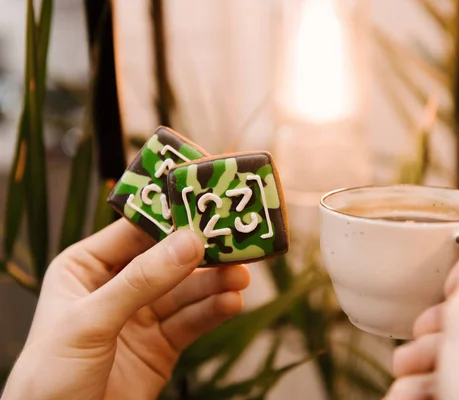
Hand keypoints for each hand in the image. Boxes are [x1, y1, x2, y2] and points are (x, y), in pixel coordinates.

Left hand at [2, 219, 249, 399]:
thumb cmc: (49, 377)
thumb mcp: (90, 321)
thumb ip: (140, 282)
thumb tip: (188, 243)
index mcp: (86, 267)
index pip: (135, 232)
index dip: (170, 219)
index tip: (205, 209)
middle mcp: (116, 286)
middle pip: (168, 260)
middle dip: (201, 254)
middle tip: (234, 244)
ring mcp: (142, 316)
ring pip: (186, 291)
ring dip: (214, 283)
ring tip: (240, 277)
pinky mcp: (162, 345)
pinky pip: (192, 321)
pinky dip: (214, 311)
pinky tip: (231, 302)